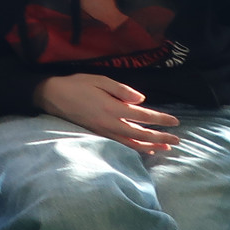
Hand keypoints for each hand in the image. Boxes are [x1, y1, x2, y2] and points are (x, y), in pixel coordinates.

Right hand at [33, 73, 179, 153]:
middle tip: (177, 140)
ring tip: (165, 147)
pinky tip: (144, 150)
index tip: (175, 122)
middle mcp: (110, 123)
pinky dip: (135, 148)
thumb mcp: (99, 80)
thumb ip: (121, 90)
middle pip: (141, 134)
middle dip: (160, 137)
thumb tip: (141, 100)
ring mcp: (104, 131)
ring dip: (151, 146)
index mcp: (112, 107)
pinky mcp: (98, 134)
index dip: (160, 119)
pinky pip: (121, 145)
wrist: (52, 96)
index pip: (143, 115)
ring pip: (132, 143)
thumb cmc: (76, 84)